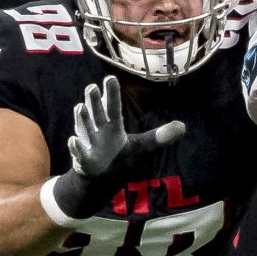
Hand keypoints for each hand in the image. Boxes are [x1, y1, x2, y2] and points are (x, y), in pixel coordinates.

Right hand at [67, 75, 184, 178]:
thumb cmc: (119, 156)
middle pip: (96, 114)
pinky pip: (79, 153)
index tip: (110, 78)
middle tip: (91, 87)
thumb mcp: (142, 146)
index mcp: (113, 126)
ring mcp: (89, 144)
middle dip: (93, 102)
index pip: (113, 108)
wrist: (99, 177)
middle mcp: (99, 131)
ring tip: (80, 106)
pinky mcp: (83, 160)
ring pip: (84, 129)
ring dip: (82, 119)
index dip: (112, 94)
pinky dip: (76, 148)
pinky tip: (73, 140)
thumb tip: (183, 127)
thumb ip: (159, 137)